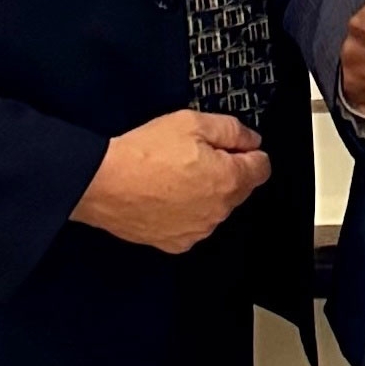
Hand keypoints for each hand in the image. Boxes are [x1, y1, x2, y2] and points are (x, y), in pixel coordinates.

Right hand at [70, 110, 270, 253]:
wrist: (103, 183)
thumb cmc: (146, 152)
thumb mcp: (194, 122)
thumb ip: (232, 130)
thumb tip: (252, 141)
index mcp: (230, 181)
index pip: (262, 168)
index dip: (248, 153)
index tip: (231, 146)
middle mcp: (219, 212)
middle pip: (239, 189)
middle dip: (226, 171)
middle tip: (193, 156)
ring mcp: (197, 231)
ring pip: (215, 207)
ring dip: (205, 193)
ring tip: (174, 176)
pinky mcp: (175, 243)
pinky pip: (192, 224)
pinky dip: (185, 211)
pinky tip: (164, 196)